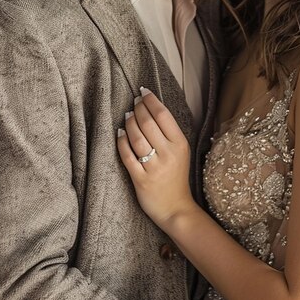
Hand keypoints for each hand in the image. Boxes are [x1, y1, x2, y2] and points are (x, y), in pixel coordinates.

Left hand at [117, 88, 195, 229]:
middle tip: (133, 102)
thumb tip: (152, 108)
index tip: (143, 92)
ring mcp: (154, 167)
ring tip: (127, 115)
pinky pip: (127, 156)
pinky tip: (119, 133)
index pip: (163, 115)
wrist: (175, 208)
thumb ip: (169, 133)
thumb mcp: (181, 152)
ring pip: (136, 138)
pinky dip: (121, 142)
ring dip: (129, 123)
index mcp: (180, 144)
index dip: (150, 100)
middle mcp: (168, 154)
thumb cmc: (176, 176)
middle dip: (138, 108)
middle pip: (148, 123)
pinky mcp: (141, 180)